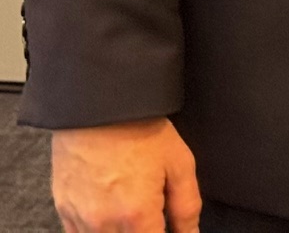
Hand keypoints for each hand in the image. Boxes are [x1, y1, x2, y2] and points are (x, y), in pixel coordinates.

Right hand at [51, 119, 199, 232]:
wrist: (99, 107)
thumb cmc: (141, 131)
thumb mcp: (179, 164)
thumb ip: (186, 207)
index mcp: (137, 215)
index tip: (169, 227)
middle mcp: (104, 224)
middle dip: (144, 232)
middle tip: (153, 217)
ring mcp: (80, 219)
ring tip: (132, 210)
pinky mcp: (62, 209)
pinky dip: (96, 231)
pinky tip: (111, 215)